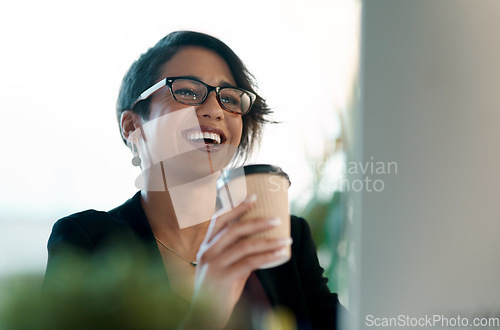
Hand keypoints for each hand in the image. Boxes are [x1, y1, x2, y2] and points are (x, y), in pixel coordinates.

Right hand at [185, 195, 291, 328]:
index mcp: (206, 246)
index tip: (254, 197)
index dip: (236, 206)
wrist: (203, 318)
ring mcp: (214, 264)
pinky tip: (280, 254)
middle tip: (277, 219)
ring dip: (269, 241)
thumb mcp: (225, 268)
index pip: (219, 219)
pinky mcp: (223, 278)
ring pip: (245, 245)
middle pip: (234, 229)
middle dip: (258, 221)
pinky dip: (268, 257)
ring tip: (286, 239)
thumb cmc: (217, 291)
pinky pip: (250, 263)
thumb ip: (238, 254)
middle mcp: (207, 251)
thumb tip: (260, 242)